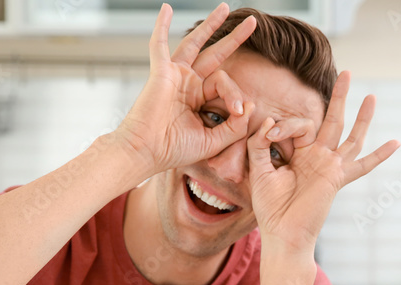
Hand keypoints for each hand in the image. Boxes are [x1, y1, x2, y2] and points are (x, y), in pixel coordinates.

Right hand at [112, 3, 256, 174]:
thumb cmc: (174, 150)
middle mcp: (188, 84)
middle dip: (234, 38)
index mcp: (199, 99)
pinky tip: (166, 8)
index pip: (225, 85)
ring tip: (226, 8)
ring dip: (211, 24)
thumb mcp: (213, 141)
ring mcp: (174, 75)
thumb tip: (250, 106)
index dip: (235, 95)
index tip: (238, 112)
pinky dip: (161, 26)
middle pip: (215, 55)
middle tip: (253, 23)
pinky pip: (159, 44)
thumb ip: (234, 128)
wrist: (147, 153)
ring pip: (195, 43)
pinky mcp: (160, 72)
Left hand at [246, 71, 399, 255]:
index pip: (298, 125)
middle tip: (347, 72)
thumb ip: (260, 143)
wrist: (282, 233)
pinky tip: (397, 143)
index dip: (283, 124)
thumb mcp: (257, 169)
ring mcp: (330, 167)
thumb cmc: (269, 207)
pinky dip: (380, 155)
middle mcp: (317, 157)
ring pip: (350, 136)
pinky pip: (363, 165)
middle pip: (332, 120)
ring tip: (372, 96)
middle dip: (339, 97)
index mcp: (299, 154)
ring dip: (361, 116)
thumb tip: (270, 121)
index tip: (269, 133)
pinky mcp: (337, 178)